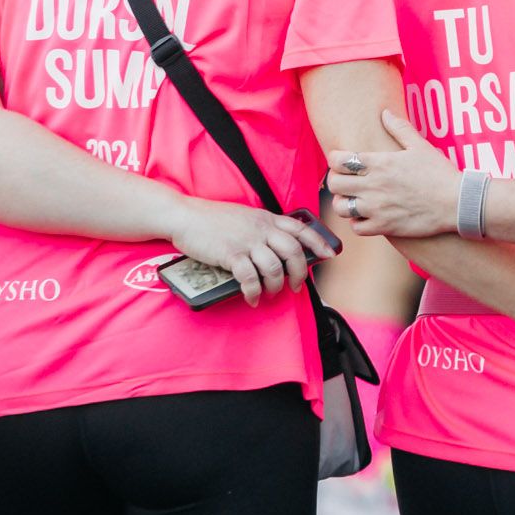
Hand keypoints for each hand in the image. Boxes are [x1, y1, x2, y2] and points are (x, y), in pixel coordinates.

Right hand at [167, 199, 336, 306]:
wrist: (184, 216)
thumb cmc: (212, 219)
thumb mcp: (244, 217)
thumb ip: (261, 228)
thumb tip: (275, 248)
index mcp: (266, 218)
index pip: (300, 228)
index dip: (318, 242)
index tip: (329, 255)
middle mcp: (260, 228)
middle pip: (293, 251)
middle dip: (299, 273)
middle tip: (295, 286)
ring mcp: (246, 241)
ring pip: (275, 268)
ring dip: (276, 285)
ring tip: (269, 293)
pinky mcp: (231, 254)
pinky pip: (250, 278)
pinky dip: (254, 292)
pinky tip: (251, 298)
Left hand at [325, 110, 459, 237]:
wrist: (458, 203)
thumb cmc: (440, 173)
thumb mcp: (420, 146)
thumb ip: (399, 128)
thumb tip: (384, 113)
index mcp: (380, 163)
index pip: (338, 160)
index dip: (335, 160)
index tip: (342, 162)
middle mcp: (374, 186)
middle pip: (334, 184)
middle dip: (336, 181)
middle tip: (345, 181)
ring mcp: (377, 208)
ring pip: (341, 208)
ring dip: (343, 203)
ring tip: (353, 199)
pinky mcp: (385, 227)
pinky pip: (357, 228)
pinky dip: (357, 222)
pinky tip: (366, 216)